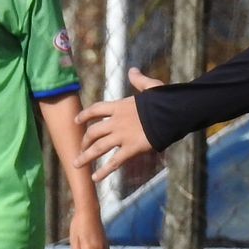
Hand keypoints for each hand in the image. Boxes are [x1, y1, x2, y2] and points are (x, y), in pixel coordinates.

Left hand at [74, 68, 163, 182]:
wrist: (172, 113)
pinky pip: (114, 162)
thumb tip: (132, 70)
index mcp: (120, 106)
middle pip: (93, 132)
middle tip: (80, 148)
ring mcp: (122, 136)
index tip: (76, 120)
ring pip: (98, 148)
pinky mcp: (131, 149)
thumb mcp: (151, 87)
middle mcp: (117, 122)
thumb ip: (139, 80)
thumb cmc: (165, 99)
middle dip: (84, 140)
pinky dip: (103, 171)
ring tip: (76, 164)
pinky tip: (94, 178)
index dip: (84, 115)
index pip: (96, 109)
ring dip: (86, 156)